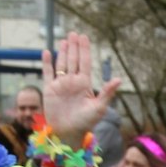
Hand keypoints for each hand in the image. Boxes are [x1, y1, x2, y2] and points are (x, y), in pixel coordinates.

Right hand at [41, 31, 121, 145]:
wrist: (69, 133)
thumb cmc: (86, 122)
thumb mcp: (99, 107)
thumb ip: (107, 92)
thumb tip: (119, 79)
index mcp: (85, 84)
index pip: (85, 62)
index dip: (84, 50)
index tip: (84, 37)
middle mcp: (73, 82)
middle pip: (73, 60)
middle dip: (74, 47)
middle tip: (74, 33)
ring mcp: (61, 85)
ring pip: (61, 64)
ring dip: (63, 52)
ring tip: (64, 40)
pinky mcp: (49, 90)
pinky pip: (47, 73)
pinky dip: (47, 63)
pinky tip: (47, 52)